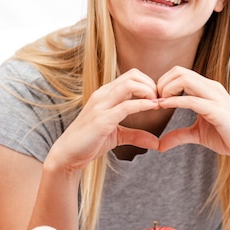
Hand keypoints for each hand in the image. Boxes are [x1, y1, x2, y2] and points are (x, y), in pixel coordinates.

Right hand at [45, 68, 160, 172]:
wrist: (68, 154)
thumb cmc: (89, 143)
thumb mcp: (116, 136)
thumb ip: (135, 135)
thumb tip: (156, 142)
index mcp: (105, 95)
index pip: (131, 77)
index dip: (148, 84)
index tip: (158, 99)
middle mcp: (102, 96)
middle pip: (133, 75)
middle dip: (152, 85)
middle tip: (161, 101)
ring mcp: (101, 106)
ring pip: (130, 84)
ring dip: (149, 91)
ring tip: (158, 104)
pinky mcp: (102, 119)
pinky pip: (127, 106)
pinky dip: (144, 105)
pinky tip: (154, 108)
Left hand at [157, 66, 229, 162]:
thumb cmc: (226, 137)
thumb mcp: (196, 134)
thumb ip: (178, 135)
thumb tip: (159, 145)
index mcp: (206, 89)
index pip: (179, 73)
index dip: (163, 83)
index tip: (154, 99)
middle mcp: (211, 88)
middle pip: (179, 71)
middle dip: (161, 83)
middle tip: (154, 100)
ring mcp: (215, 97)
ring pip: (185, 79)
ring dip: (166, 89)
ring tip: (158, 103)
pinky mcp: (217, 110)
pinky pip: (192, 100)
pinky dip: (174, 102)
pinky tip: (163, 107)